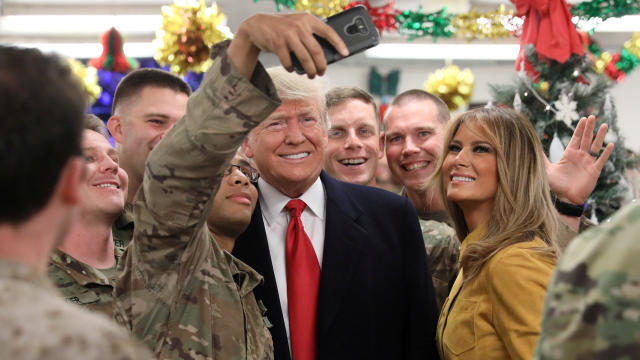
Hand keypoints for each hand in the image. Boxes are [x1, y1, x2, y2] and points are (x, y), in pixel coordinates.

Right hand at [228, 13, 347, 78]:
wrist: (257, 24)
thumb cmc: (282, 27)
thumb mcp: (297, 25)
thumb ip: (309, 34)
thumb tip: (324, 55)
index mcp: (308, 19)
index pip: (328, 31)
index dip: (338, 43)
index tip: (345, 53)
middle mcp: (299, 25)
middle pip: (317, 50)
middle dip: (321, 65)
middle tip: (321, 72)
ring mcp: (288, 34)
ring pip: (305, 58)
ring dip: (309, 70)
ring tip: (310, 75)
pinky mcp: (277, 43)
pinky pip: (289, 61)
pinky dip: (292, 68)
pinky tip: (292, 69)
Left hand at [545, 115, 614, 204]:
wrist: (565, 198)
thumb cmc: (556, 185)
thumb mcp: (546, 169)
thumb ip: (542, 157)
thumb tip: (531, 147)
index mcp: (569, 154)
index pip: (576, 138)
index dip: (580, 129)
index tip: (583, 118)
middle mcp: (580, 156)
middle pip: (586, 139)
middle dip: (589, 128)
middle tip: (592, 117)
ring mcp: (588, 163)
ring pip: (595, 147)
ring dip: (600, 136)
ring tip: (604, 125)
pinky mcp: (594, 171)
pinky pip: (601, 160)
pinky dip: (606, 153)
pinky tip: (610, 144)